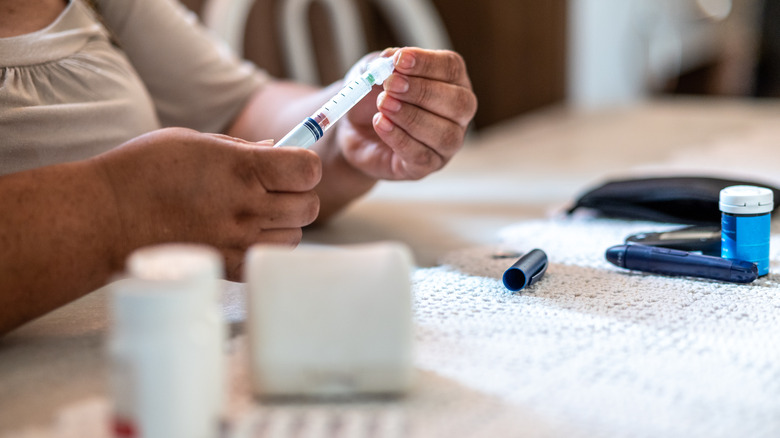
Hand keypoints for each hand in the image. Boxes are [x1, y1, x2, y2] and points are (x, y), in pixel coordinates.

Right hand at [93, 128, 320, 278]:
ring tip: (255, 213)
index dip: (305, 166)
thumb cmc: (145, 170)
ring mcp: (238, 240)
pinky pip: (267, 258)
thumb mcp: (195, 141)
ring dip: (284, 224)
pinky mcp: (227, 266)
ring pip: (294, 236)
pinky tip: (242, 234)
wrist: (106, 216)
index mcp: (242, 168)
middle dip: (298, 194)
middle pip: (309, 206)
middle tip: (274, 189)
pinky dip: (264, 247)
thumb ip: (243, 149)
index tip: (292, 164)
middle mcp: (246, 207)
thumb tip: (277, 150)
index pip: (308, 171)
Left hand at [337, 47, 476, 180]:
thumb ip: (384, 63)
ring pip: (444, 134)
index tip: (400, 60)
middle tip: (391, 85)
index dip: (427, 63)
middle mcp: (457, 115)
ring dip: (411, 117)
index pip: (452, 68)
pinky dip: (399, 138)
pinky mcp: (426, 166)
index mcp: (452, 82)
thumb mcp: (374, 71)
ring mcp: (446, 144)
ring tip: (383, 104)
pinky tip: (381, 123)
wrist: (353, 130)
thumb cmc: (373, 97)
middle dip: (422, 92)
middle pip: (458, 103)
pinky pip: (421, 156)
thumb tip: (392, 58)